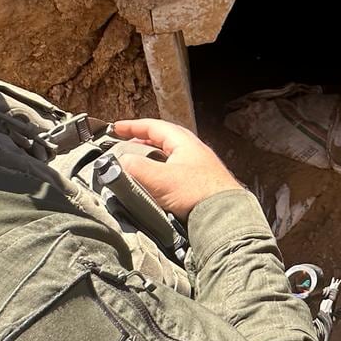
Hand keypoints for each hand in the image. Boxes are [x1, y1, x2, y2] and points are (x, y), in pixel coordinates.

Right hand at [111, 118, 243, 220]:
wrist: (224, 214)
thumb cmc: (198, 192)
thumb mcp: (159, 178)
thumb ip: (135, 169)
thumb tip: (118, 163)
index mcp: (183, 141)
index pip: (153, 126)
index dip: (132, 126)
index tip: (116, 128)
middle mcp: (192, 150)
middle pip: (161, 139)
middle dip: (141, 141)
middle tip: (124, 146)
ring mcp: (197, 166)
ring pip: (167, 156)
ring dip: (150, 158)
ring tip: (135, 165)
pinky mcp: (199, 183)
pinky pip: (173, 171)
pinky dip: (159, 172)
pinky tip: (153, 184)